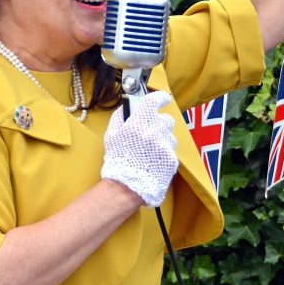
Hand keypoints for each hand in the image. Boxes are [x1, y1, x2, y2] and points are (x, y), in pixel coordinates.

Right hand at [100, 89, 178, 207]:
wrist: (127, 187)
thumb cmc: (117, 161)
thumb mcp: (111, 136)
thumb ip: (119, 118)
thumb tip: (127, 107)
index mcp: (139, 123)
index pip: (154, 101)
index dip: (160, 97)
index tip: (163, 98)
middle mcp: (154, 132)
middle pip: (166, 119)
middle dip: (160, 123)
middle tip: (151, 132)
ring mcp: (165, 146)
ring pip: (170, 136)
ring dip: (163, 139)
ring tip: (151, 151)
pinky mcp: (172, 159)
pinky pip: (171, 151)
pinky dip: (164, 154)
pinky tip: (155, 162)